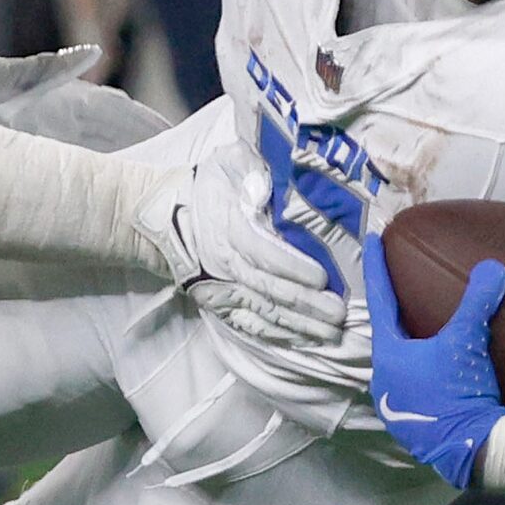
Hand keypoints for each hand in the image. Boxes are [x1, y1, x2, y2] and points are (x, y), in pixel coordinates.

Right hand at [137, 156, 348, 349]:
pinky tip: (301, 339)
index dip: (292, 267)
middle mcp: (226, 264)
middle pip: (269, 289)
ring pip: (263, 312)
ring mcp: (222, 288)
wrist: (166, 216)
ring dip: (298, 325)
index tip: (321, 277)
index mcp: (230, 228)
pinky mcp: (219, 303)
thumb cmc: (207, 187)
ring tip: (330, 334)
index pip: (263, 252)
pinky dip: (276, 334)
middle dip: (306, 304)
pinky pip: (249, 323)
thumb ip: (251, 169)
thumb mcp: (228, 164)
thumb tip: (266, 185)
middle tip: (339, 314)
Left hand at [362, 233, 504, 488]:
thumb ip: (476, 303)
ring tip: (423, 327)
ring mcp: (396, 404)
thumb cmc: (459, 393)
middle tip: (402, 286)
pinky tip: (438, 367)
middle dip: (396, 311)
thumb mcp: (467, 343)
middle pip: (389, 334)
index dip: (378, 267)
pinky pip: (415, 385)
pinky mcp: (414, 422)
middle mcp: (384, 379)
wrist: (474, 449)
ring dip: (412, 345)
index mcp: (388, 356)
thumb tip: (492, 267)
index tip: (373, 238)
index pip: (380, 299)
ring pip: (401, 363)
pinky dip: (424, 369)